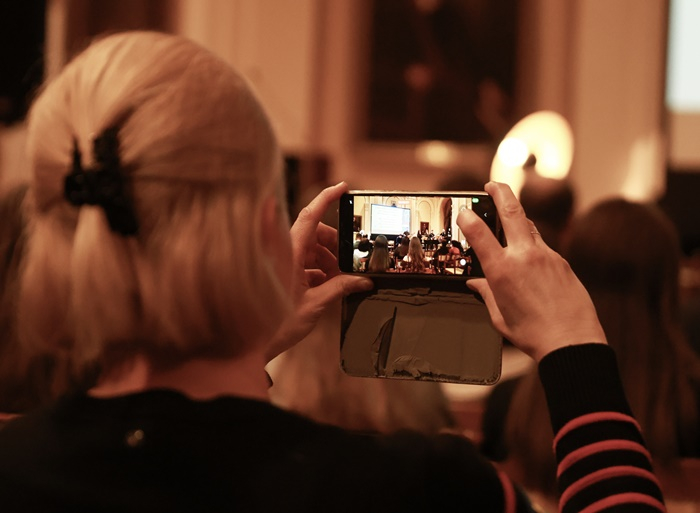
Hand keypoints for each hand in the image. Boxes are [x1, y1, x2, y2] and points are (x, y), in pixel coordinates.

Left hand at [266, 182, 372, 360]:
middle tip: (351, 261)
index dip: (326, 197)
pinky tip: (329, 286)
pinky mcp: (281, 274)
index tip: (342, 187)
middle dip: (335, 244)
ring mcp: (282, 262)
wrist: (251, 344)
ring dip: (328, 261)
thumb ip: (340, 289)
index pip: (310, 216)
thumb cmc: (275, 324)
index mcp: (290, 252)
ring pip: (311, 250)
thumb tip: (362, 281)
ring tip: (341, 280)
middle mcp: (284, 252)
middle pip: (315, 234)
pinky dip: (318, 271)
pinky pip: (304, 263)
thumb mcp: (315, 305)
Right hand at [456, 182, 606, 361]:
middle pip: (511, 211)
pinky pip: (543, 246)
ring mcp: (547, 256)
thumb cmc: (534, 335)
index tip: (464, 212)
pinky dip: (532, 244)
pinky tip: (529, 257)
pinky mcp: (563, 262)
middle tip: (492, 185)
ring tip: (508, 217)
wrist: (572, 342)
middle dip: (500, 192)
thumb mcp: (499, 316)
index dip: (468, 218)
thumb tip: (476, 284)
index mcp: (502, 271)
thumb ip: (486, 294)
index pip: (479, 233)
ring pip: (529, 226)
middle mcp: (524, 257)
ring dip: (517, 217)